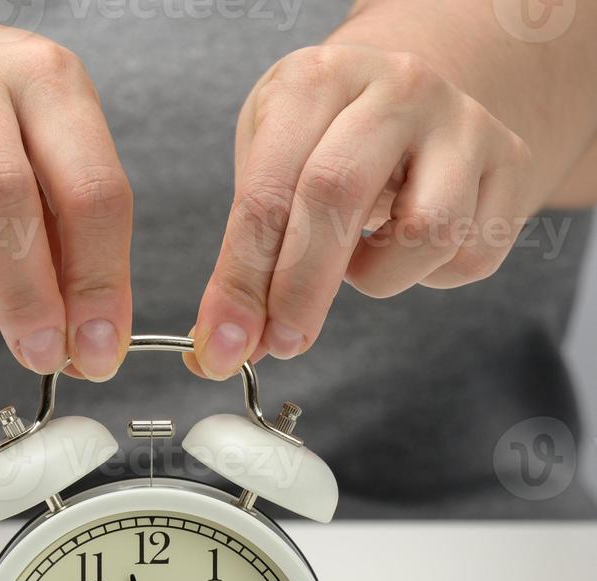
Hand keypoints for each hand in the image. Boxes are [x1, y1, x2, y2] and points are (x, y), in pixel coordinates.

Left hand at [188, 44, 531, 379]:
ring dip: (378, 278)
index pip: (268, 194)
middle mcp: (396, 88)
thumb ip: (245, 253)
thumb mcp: (270, 165)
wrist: (410, 98)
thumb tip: (224, 346)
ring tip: (356, 260)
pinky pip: (468, 255)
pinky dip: (427, 276)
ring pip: (426, 233)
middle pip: (338, 199)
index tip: (223, 346)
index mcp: (317, 81)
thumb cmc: (323, 139)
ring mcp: (462, 122)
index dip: (242, 281)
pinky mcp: (510, 162)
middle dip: (299, 292)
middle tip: (281, 342)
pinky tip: (403, 247)